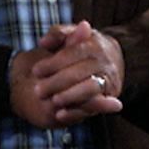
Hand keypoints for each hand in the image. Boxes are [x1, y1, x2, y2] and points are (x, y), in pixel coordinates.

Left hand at [9, 21, 123, 128]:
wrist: (113, 58)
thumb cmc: (84, 46)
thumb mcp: (72, 34)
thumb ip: (56, 35)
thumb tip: (43, 42)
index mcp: (93, 44)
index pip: (73, 53)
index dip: (53, 63)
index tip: (35, 71)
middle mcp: (104, 62)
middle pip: (79, 72)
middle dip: (58, 82)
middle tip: (38, 90)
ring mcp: (109, 79)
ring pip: (89, 89)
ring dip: (70, 96)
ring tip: (53, 100)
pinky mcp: (110, 95)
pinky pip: (94, 105)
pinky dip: (77, 111)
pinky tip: (60, 114)